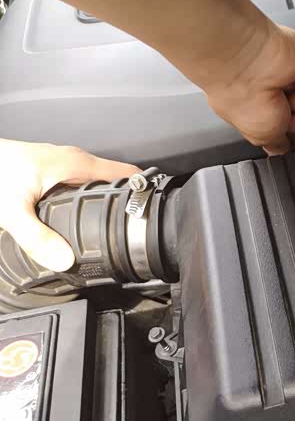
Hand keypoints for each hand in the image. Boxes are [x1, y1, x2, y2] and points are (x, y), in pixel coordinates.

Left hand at [0, 140, 139, 270]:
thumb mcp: (11, 210)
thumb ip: (37, 238)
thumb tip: (64, 260)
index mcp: (75, 164)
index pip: (126, 172)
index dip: (143, 189)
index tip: (154, 207)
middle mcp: (74, 161)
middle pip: (116, 181)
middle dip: (128, 201)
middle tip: (138, 225)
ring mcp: (64, 164)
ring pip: (98, 183)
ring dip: (108, 200)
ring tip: (118, 224)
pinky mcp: (54, 171)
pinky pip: (83, 184)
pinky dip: (90, 200)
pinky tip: (86, 216)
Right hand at [204, 24, 294, 154]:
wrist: (247, 64)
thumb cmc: (243, 98)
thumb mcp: (259, 137)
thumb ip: (276, 146)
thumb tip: (283, 152)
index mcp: (256, 109)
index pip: (283, 128)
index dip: (293, 140)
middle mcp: (272, 93)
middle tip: (284, 116)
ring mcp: (289, 78)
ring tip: (287, 96)